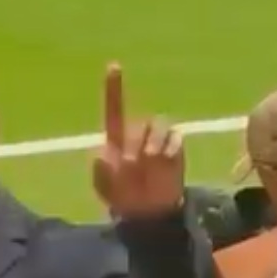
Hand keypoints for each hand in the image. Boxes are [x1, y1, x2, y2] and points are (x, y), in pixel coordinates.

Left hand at [93, 62, 184, 217]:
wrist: (147, 212)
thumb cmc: (121, 196)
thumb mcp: (104, 187)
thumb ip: (101, 171)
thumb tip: (106, 155)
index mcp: (116, 138)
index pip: (114, 108)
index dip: (114, 87)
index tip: (114, 65)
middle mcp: (137, 134)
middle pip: (140, 123)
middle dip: (137, 142)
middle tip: (133, 165)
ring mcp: (157, 140)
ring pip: (158, 126)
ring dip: (153, 144)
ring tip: (151, 162)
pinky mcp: (175, 148)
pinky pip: (175, 138)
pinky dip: (171, 149)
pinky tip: (166, 162)